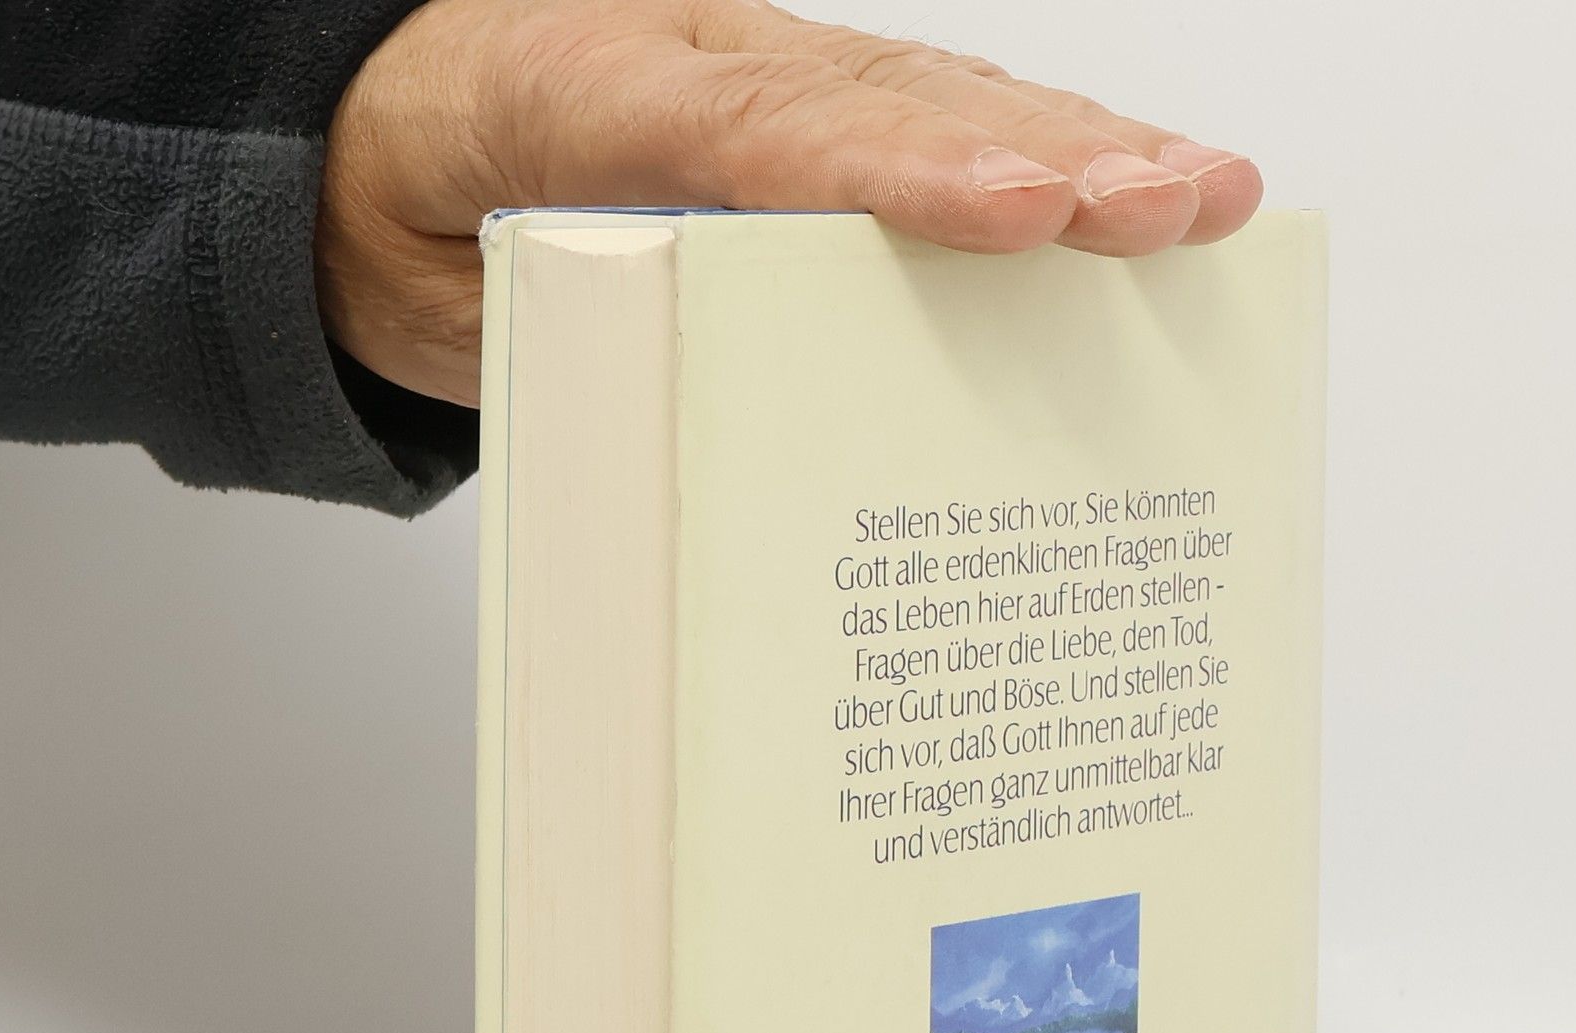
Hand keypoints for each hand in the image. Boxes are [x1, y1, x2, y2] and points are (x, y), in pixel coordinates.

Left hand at [316, 0, 1262, 406]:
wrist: (371, 145)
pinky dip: (1034, 171)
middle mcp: (705, 61)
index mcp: (591, 86)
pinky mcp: (802, 123)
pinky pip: (926, 136)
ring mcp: (766, 79)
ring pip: (938, 102)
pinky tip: (1129, 207)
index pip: (762, 129)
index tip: (1018, 212)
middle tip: (1176, 208)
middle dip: (1051, 154)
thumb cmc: (417, 216)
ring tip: (1204, 202)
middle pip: (894, 99)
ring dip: (1080, 154)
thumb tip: (714, 427)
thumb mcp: (448, 293)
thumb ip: (570, 330)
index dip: (898, 172)